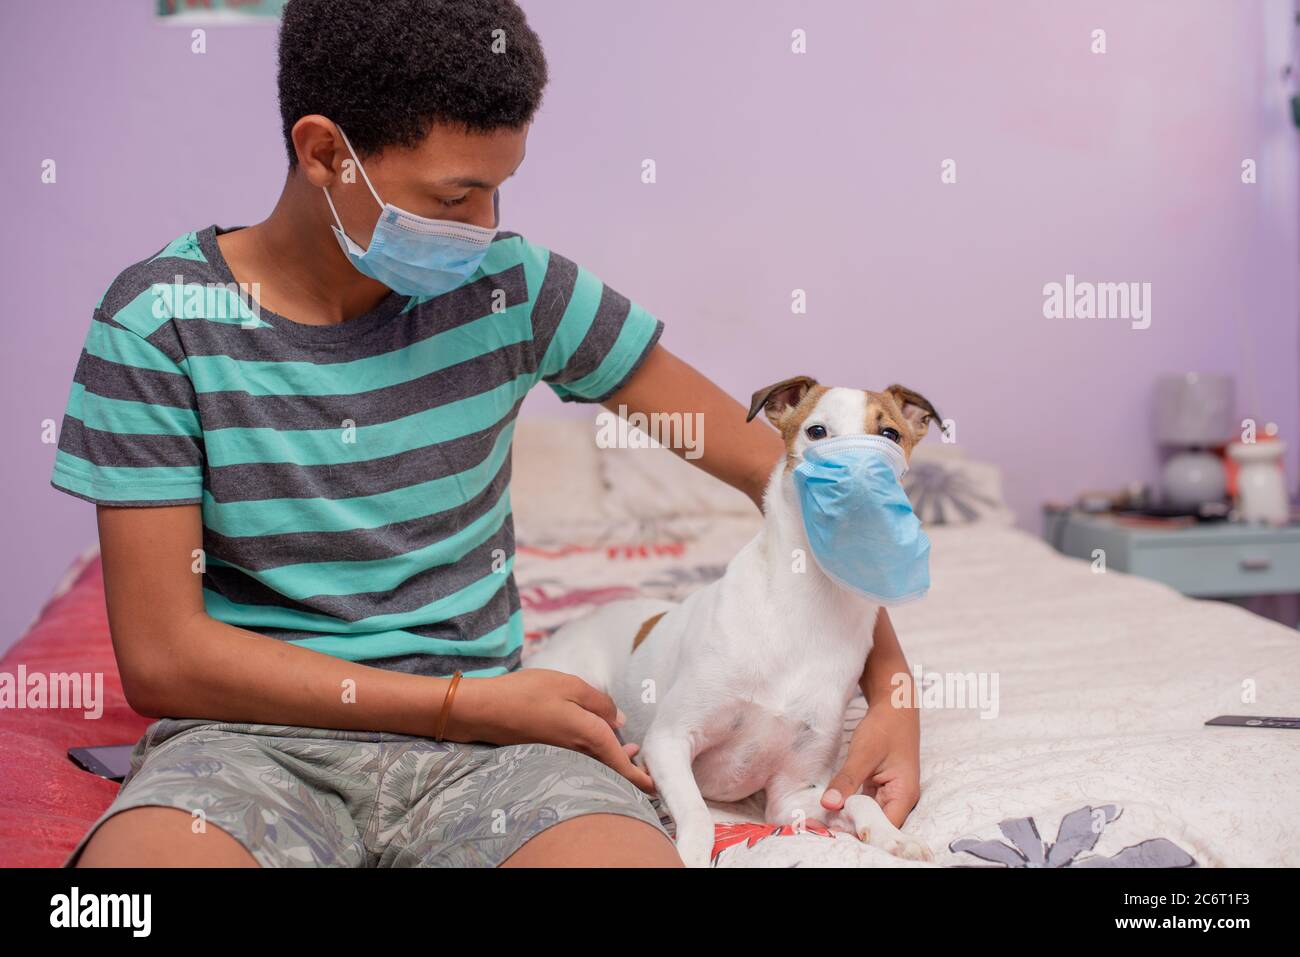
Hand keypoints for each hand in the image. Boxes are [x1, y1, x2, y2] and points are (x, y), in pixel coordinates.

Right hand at [445, 669, 654, 793]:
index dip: (639, 775)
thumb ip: (599, 703)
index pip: (621, 762)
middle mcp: (577, 750)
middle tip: (645, 761)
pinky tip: (595, 738)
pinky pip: (579, 757)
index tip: (655, 784)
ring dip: (612, 758)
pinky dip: (594, 752)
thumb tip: (620, 720)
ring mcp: (561, 754)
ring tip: (629, 749)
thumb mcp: (570, 686)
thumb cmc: (528, 693)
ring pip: (595, 762)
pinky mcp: (548, 751)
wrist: (484, 710)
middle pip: (610, 767)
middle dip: (629, 767)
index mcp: (588, 734)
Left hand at [821, 700, 919, 828]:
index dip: (861, 832)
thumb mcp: (863, 754)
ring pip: (868, 815)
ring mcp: (890, 794)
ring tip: (823, 821)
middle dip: (852, 827)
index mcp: (904, 795)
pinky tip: (832, 807)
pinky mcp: (879, 788)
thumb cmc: (885, 727)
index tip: (835, 831)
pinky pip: (865, 804)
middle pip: (876, 824)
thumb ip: (847, 780)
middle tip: (822, 827)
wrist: (894, 706)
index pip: (884, 827)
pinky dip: (850, 806)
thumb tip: (828, 804)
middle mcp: (899, 799)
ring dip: (849, 818)